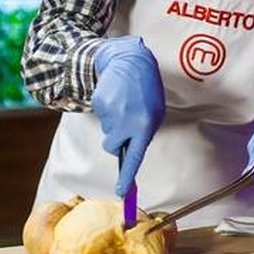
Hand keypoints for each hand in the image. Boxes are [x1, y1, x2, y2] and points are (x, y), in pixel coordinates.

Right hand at [90, 36, 164, 196]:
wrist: (131, 61)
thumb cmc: (145, 89)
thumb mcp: (154, 112)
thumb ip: (143, 133)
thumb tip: (129, 154)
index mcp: (145, 125)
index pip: (134, 157)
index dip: (127, 176)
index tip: (121, 192)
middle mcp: (128, 121)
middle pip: (112, 146)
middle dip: (116, 138)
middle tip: (126, 119)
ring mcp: (112, 112)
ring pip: (106, 131)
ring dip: (113, 121)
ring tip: (124, 102)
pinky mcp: (100, 102)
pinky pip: (101, 116)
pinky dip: (107, 109)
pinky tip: (115, 95)